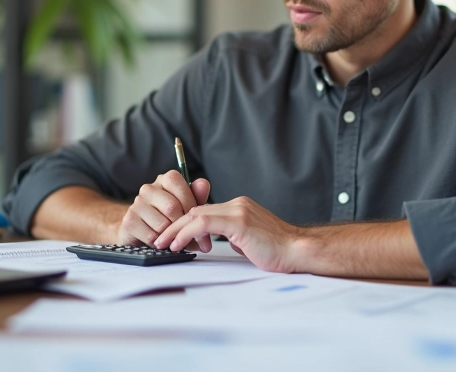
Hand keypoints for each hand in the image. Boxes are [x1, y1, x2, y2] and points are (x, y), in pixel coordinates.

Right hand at [118, 171, 210, 250]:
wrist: (142, 233)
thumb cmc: (170, 218)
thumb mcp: (187, 208)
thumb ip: (198, 196)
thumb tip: (204, 184)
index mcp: (165, 180)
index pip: (178, 184)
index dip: (189, 204)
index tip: (192, 217)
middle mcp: (149, 189)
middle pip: (172, 207)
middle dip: (182, 224)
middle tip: (185, 233)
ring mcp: (137, 204)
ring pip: (162, 224)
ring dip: (170, 235)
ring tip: (171, 237)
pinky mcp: (129, 221)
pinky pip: (152, 236)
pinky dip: (160, 243)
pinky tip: (159, 241)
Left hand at [153, 196, 301, 272]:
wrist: (296, 251)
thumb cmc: (278, 250)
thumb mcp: (250, 240)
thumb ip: (236, 236)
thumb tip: (224, 242)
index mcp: (240, 207)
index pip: (204, 211)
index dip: (184, 223)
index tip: (171, 236)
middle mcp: (238, 204)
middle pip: (196, 210)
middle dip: (174, 225)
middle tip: (159, 239)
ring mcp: (238, 211)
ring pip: (197, 214)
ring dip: (176, 229)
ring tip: (163, 243)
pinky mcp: (239, 222)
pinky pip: (204, 224)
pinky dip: (187, 233)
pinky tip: (178, 244)